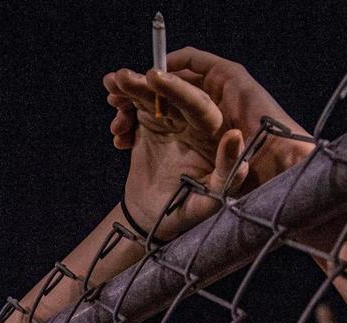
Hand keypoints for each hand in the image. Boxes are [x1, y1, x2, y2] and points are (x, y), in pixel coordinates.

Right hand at [104, 48, 309, 238]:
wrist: (150, 221)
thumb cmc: (184, 213)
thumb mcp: (209, 200)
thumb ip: (227, 171)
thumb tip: (235, 136)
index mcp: (211, 134)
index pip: (198, 104)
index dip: (177, 89)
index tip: (154, 77)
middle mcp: (192, 122)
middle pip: (170, 93)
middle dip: (146, 83)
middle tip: (122, 77)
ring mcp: (168, 121)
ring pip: (150, 96)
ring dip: (129, 89)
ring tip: (111, 87)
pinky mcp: (148, 125)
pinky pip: (134, 107)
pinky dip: (121, 107)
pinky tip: (113, 119)